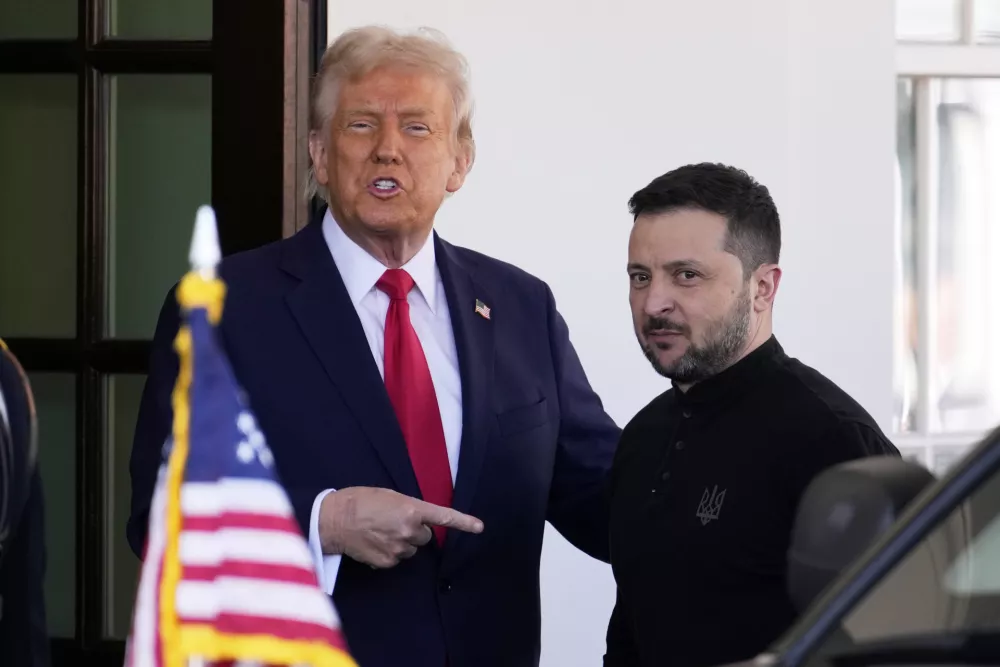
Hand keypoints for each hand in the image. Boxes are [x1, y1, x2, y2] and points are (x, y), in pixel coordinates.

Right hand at [318, 486, 483, 568]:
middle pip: (425, 536)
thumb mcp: (389, 496)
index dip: (464, 522)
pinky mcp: (387, 562)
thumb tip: (417, 521)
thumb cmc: (360, 501)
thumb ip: (409, 508)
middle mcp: (410, 530)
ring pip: (411, 549)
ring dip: (402, 542)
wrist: (334, 519)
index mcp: (412, 509)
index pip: (444, 517)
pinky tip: (374, 543)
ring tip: (380, 532)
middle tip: (394, 523)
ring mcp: (399, 548)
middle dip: (415, 531)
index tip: (479, 527)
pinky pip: (396, 559)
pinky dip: (388, 553)